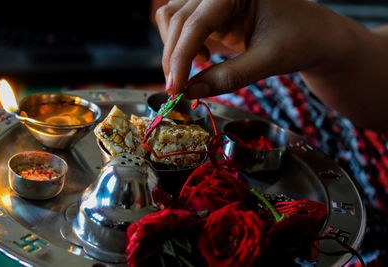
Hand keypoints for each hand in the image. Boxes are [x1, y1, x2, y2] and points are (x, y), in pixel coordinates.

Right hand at [155, 0, 335, 98]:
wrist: (314, 34)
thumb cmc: (300, 40)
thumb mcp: (268, 60)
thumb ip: (229, 77)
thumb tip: (190, 92)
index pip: (196, 22)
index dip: (180, 57)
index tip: (175, 88)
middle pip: (176, 18)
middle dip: (173, 56)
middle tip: (178, 88)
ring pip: (173, 18)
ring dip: (175, 49)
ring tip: (197, 68)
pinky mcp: (211, 9)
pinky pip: (183, 24)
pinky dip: (183, 46)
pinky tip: (203, 58)